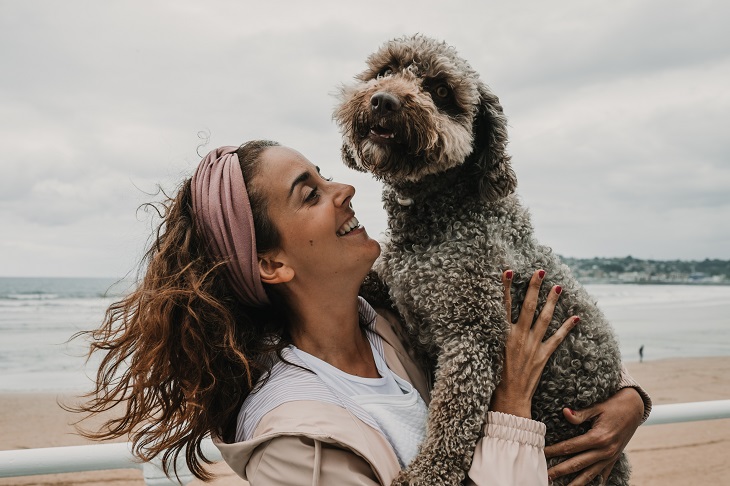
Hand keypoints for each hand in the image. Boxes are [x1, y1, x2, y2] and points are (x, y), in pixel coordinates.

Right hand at [490, 269, 578, 418]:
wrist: (509, 399)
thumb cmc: (493, 378)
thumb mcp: (487, 353)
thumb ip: (492, 336)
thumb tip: (489, 321)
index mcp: (502, 335)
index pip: (504, 305)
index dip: (505, 287)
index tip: (508, 271)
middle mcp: (518, 336)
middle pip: (527, 306)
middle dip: (534, 287)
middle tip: (540, 271)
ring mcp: (532, 345)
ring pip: (544, 318)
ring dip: (552, 301)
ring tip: (558, 286)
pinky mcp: (543, 356)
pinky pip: (557, 338)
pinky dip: (567, 327)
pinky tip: (575, 317)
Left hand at [545, 387, 644, 484]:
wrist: (635, 409)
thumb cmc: (614, 406)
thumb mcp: (597, 407)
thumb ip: (580, 414)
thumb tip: (564, 412)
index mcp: (598, 438)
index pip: (570, 447)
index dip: (554, 451)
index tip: (542, 454)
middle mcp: (604, 451)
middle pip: (577, 464)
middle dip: (559, 471)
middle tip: (545, 476)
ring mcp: (610, 458)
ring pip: (589, 475)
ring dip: (574, 482)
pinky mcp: (613, 459)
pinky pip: (601, 475)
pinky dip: (592, 482)